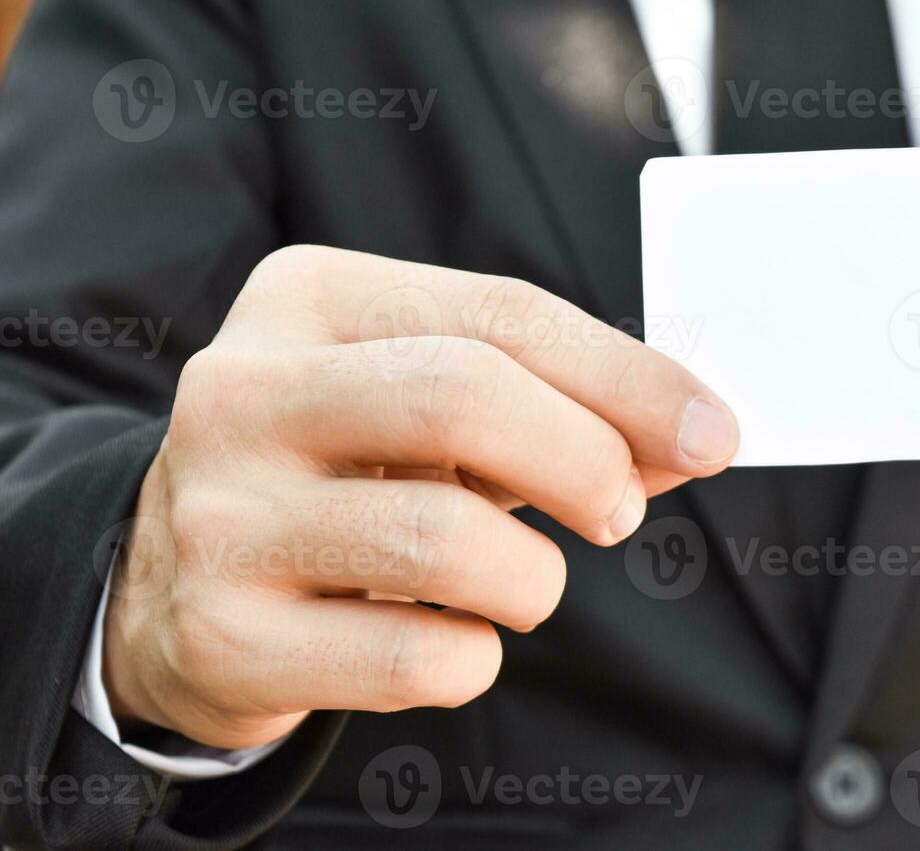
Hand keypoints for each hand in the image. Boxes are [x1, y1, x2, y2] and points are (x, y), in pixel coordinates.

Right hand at [102, 246, 738, 748]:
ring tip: (521, 581)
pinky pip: (416, 656)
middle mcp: (244, 391)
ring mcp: (221, 514)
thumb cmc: (343, 471)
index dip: (628, 377)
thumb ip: (561, 406)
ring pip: (445, 539)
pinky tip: (452, 637)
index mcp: (308, 299)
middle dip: (585, 459)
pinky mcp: (221, 633)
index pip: (502, 315)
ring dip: (534, 577)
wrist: (170, 584)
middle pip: (464, 396)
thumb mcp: (434, 409)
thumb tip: (696, 434)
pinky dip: (476, 657)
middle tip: (620, 509)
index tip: (712, 432)